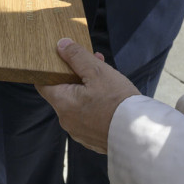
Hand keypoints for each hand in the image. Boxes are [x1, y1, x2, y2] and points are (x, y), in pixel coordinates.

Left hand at [36, 38, 139, 154]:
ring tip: (108, 78)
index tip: (62, 59)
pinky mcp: (92, 138)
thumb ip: (76, 56)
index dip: (50, 69)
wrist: (139, 133)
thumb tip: (60, 45)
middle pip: (64, 92)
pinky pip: (88, 117)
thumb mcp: (97, 71)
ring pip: (77, 104)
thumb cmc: (117, 101)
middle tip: (95, 62)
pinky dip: (94, 105)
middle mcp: (66, 120)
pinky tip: (110, 98)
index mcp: (62, 103)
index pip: (43, 83)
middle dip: (77, 75)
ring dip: (87, 89)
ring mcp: (79, 131)